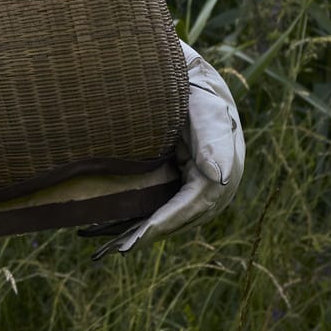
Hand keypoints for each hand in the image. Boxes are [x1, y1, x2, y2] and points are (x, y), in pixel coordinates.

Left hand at [94, 42, 244, 257]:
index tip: (141, 236)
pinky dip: (138, 219)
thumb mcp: (206, 111)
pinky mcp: (178, 184)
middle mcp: (211, 189)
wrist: (194, 81)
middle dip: (147, 234)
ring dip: (139, 232)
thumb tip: (221, 178)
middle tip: (117, 249)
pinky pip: (158, 207)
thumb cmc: (199, 94)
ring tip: (108, 247)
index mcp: (221, 175)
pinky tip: (110, 228)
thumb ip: (213, 142)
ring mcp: (194, 189)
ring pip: (166, 217)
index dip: (165, 223)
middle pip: (176, 219)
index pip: (190, 207)